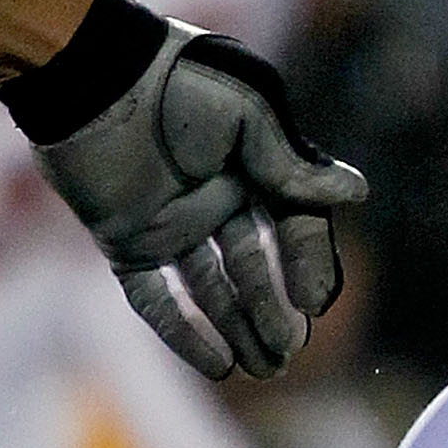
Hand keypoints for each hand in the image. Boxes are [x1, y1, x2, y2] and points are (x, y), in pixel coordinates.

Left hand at [32, 27, 367, 379]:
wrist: (90, 77)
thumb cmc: (176, 80)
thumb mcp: (247, 111)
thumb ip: (290, 160)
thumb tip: (357, 194)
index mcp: (255, 163)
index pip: (293, 224)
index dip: (308, 264)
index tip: (315, 304)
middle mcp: (218, 198)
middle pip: (255, 266)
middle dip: (274, 312)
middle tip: (287, 354)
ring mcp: (172, 224)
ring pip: (213, 290)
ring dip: (238, 329)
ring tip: (262, 370)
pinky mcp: (127, 241)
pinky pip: (158, 297)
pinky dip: (185, 332)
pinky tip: (216, 365)